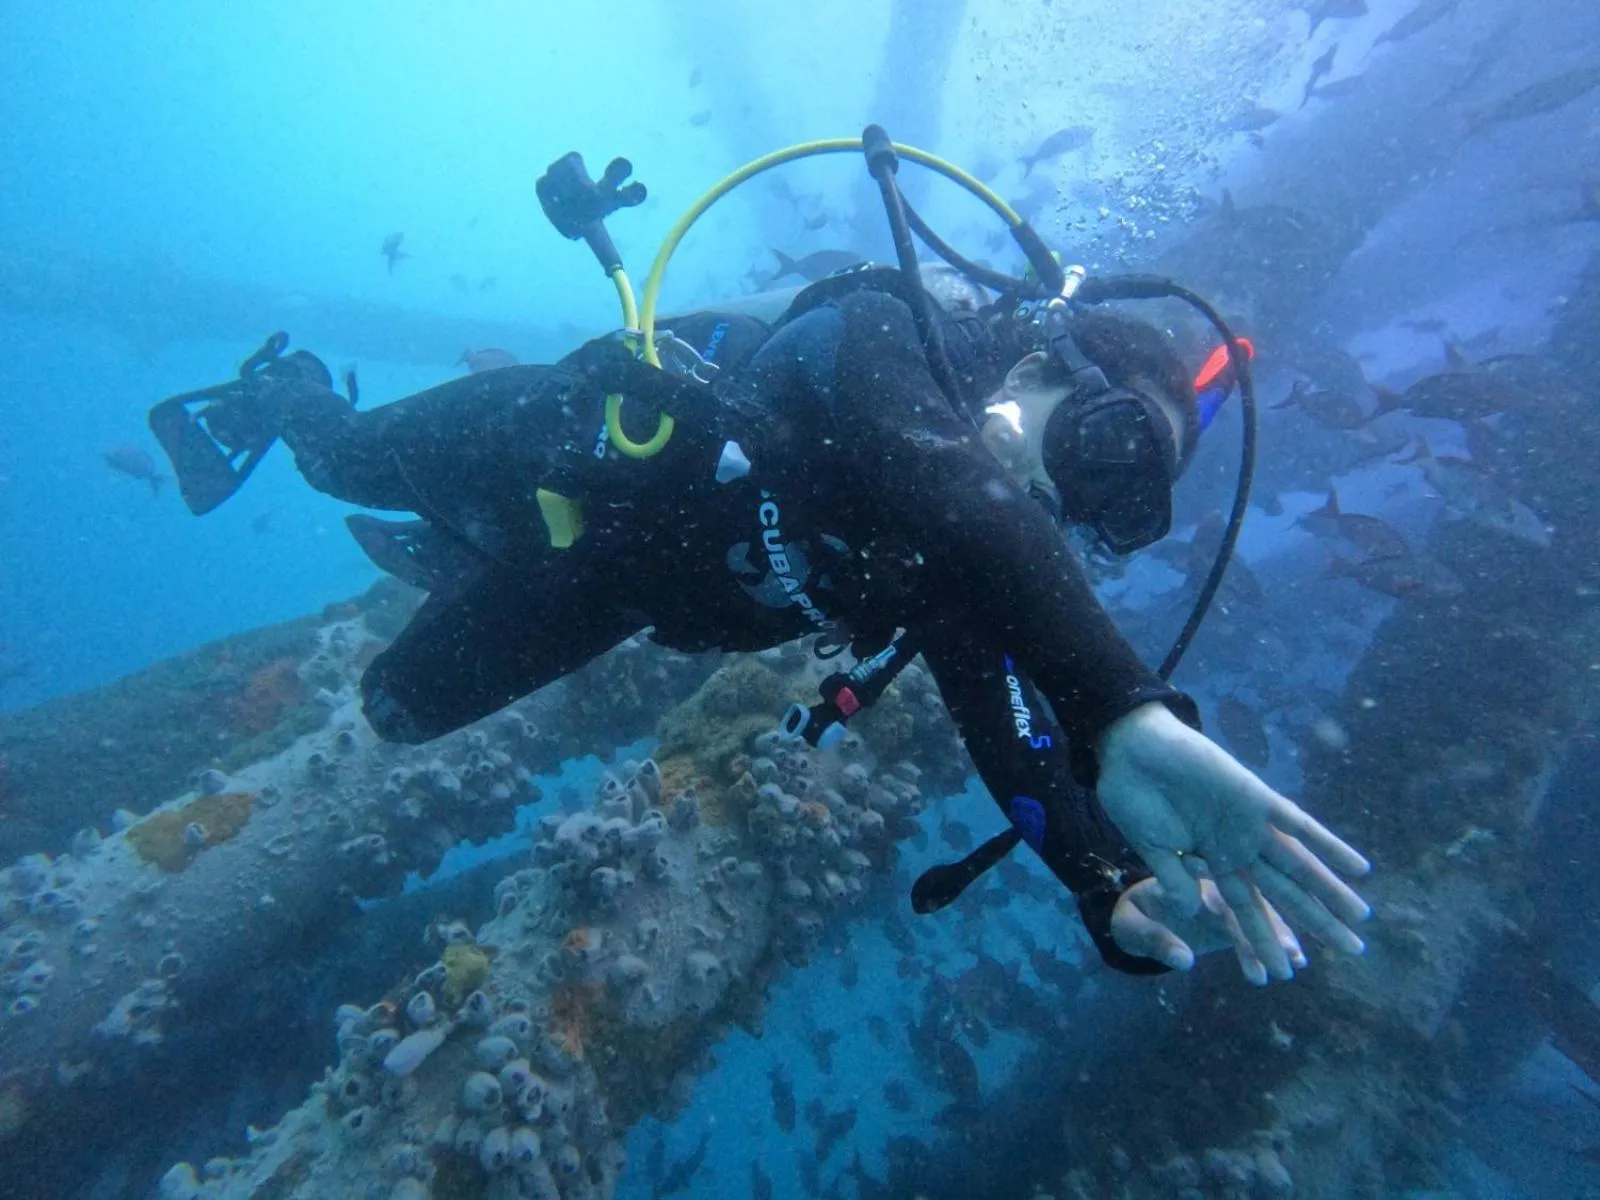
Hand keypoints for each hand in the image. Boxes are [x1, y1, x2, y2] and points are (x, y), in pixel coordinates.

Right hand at [1096, 702, 1371, 979]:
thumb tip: (1193, 909)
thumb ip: (1174, 876)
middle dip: (1318, 921)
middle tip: (1354, 950)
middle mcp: (1238, 846)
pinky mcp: (1255, 797)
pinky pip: (1299, 825)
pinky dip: (1329, 845)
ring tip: (1360, 918)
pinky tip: (1358, 868)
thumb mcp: (1150, 846)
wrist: (1130, 747)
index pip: (1246, 909)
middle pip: (1285, 892)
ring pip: (1299, 864)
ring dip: (1330, 890)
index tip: (1283, 973)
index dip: (1264, 940)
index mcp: (1211, 862)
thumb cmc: (1133, 796)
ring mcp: (1250, 823)